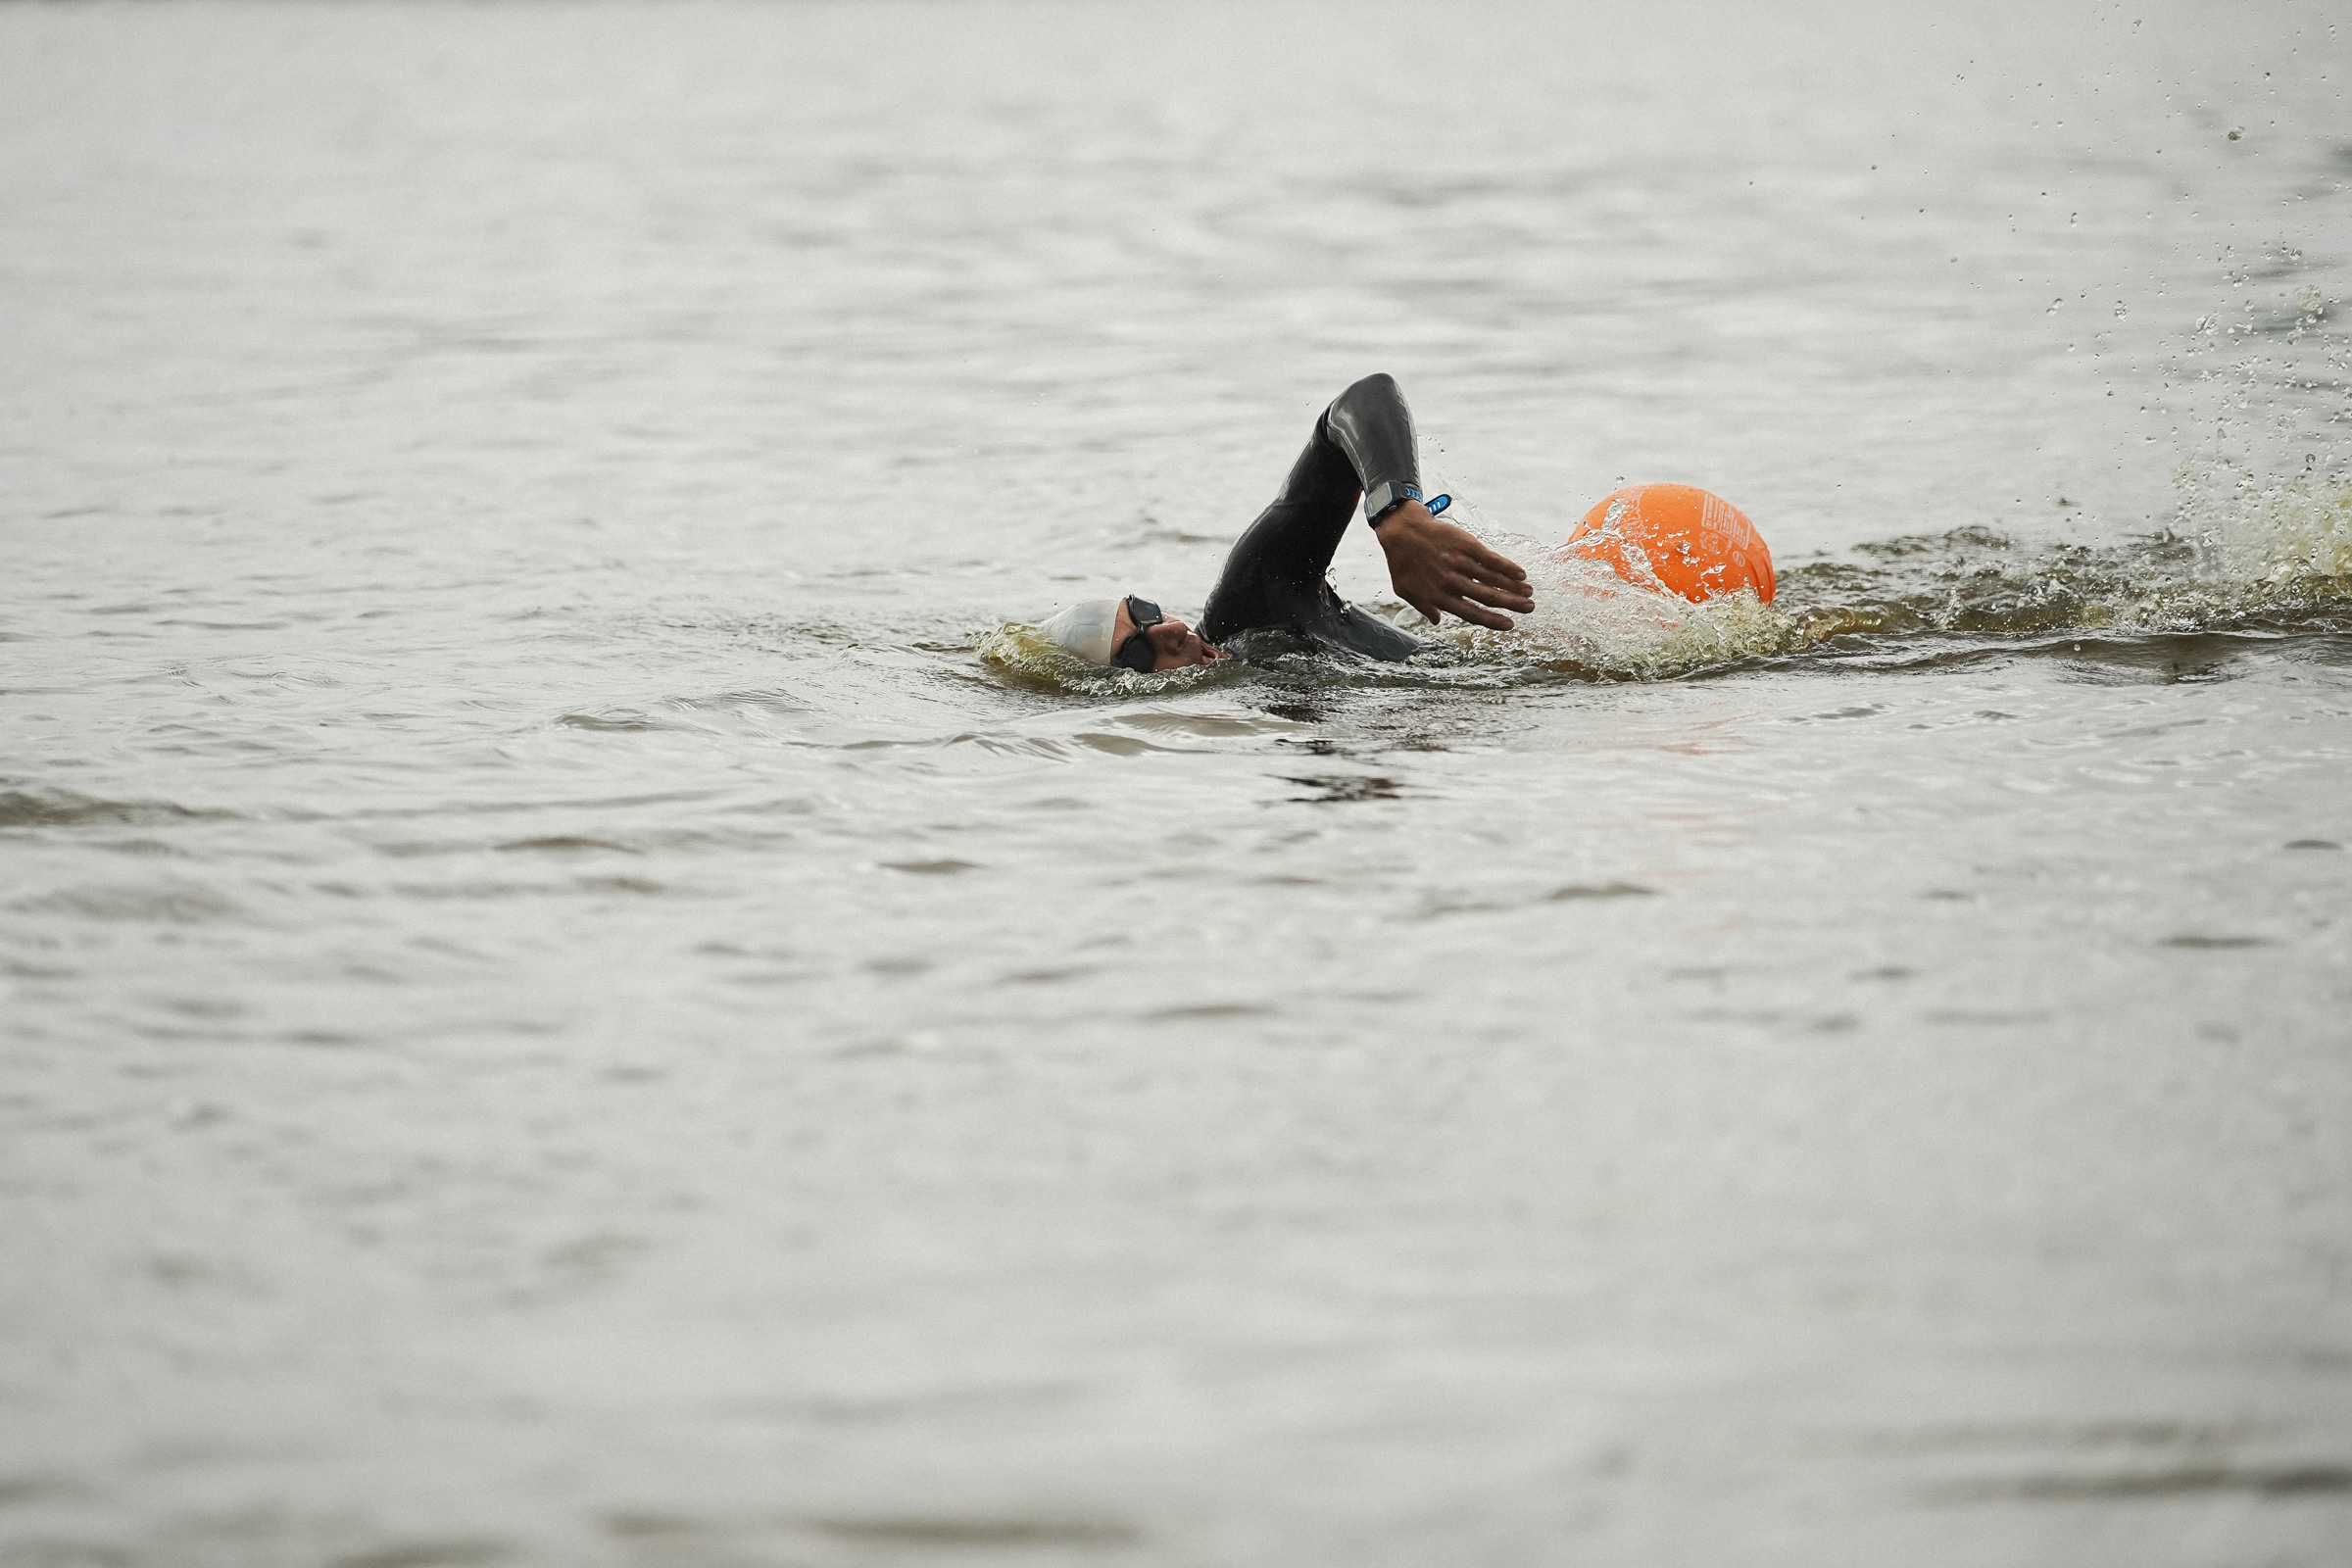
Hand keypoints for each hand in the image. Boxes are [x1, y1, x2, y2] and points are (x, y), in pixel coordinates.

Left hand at [1373, 503, 1533, 629]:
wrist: (1402, 531)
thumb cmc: (1402, 562)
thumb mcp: (1405, 591)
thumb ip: (1423, 607)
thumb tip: (1437, 620)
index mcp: (1440, 597)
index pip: (1472, 613)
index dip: (1493, 621)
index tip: (1510, 625)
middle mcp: (1453, 582)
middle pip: (1488, 597)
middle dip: (1512, 604)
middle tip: (1530, 608)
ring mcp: (1460, 563)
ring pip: (1493, 579)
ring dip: (1514, 587)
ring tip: (1529, 593)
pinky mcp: (1466, 545)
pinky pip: (1491, 559)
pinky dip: (1507, 567)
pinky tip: (1520, 573)